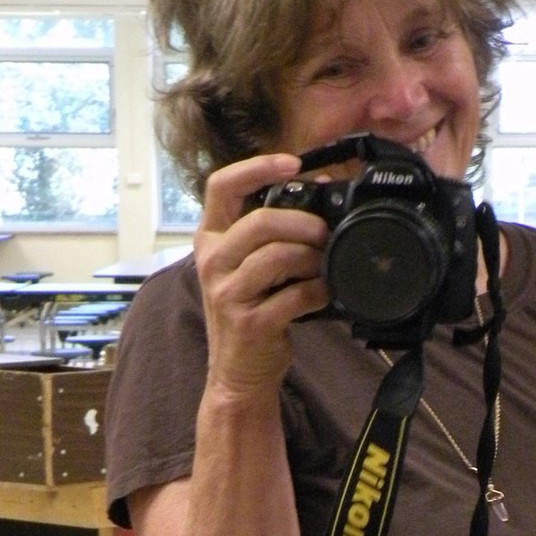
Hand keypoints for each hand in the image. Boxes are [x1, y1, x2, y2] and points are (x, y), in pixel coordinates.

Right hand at [195, 152, 331, 399]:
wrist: (238, 372)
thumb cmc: (250, 311)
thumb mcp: (247, 266)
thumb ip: (271, 232)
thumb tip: (319, 191)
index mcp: (210, 239)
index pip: (221, 186)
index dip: (257, 167)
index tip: (293, 163)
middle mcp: (212, 262)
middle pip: (260, 221)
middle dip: (303, 222)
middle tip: (325, 233)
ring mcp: (227, 294)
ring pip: (277, 256)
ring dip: (312, 258)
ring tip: (325, 265)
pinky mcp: (249, 322)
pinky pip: (294, 295)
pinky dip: (318, 291)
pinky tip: (325, 294)